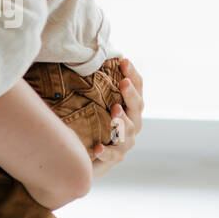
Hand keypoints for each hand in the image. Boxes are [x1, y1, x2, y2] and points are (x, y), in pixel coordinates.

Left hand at [90, 57, 143, 177]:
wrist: (86, 158)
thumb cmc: (92, 124)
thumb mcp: (94, 103)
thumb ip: (95, 86)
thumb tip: (82, 58)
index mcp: (130, 108)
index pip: (136, 89)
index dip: (133, 75)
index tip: (124, 61)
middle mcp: (131, 124)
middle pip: (137, 108)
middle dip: (131, 95)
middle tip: (123, 83)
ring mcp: (124, 143)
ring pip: (128, 132)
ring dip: (122, 120)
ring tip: (114, 111)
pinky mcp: (113, 159)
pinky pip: (112, 156)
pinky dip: (107, 152)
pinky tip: (98, 148)